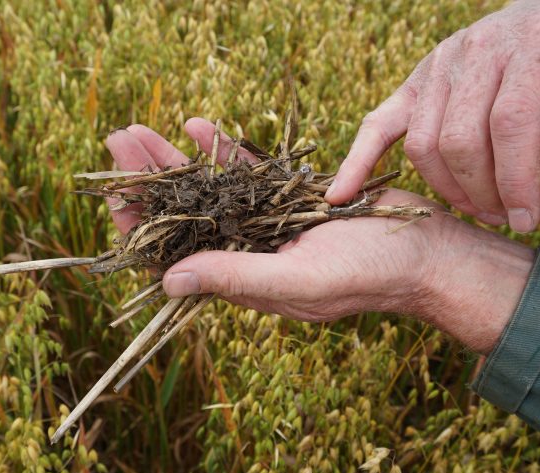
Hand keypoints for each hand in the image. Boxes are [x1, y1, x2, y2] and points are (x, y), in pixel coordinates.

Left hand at [105, 120, 535, 352]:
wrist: (426, 253)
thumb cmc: (368, 274)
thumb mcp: (299, 278)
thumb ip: (236, 277)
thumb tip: (166, 280)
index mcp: (241, 278)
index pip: (173, 253)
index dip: (139, 224)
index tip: (113, 193)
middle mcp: (247, 251)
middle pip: (182, 213)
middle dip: (148, 179)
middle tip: (118, 139)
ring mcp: (267, 222)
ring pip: (207, 188)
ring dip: (174, 159)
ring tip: (139, 129)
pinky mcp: (289, 197)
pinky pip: (247, 171)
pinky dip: (222, 149)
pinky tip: (196, 125)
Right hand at [327, 0, 539, 231]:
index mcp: (532, 45)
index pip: (514, 122)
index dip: (519, 179)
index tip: (529, 220)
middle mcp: (477, 51)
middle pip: (463, 140)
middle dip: (484, 193)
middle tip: (507, 218)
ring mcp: (437, 67)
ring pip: (424, 144)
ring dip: (448, 190)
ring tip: (477, 209)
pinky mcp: (413, 83)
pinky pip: (377, 125)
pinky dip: (358, 162)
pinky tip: (341, 196)